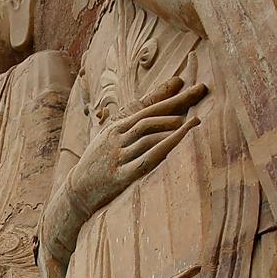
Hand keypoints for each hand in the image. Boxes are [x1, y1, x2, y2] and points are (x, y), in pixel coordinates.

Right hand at [67, 77, 205, 213]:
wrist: (76, 191)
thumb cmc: (98, 164)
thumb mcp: (110, 140)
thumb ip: (131, 128)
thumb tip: (157, 115)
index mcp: (116, 128)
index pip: (146, 108)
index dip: (169, 97)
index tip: (189, 86)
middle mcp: (116, 139)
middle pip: (150, 119)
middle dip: (176, 104)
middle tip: (199, 94)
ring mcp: (117, 157)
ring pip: (147, 136)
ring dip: (171, 128)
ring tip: (193, 121)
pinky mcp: (120, 176)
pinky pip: (146, 160)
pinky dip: (164, 149)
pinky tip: (178, 142)